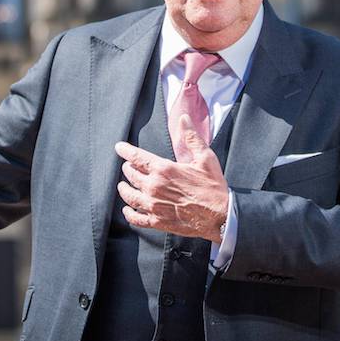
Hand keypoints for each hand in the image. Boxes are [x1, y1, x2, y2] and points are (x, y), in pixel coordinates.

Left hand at [115, 115, 228, 242]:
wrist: (220, 216)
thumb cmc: (213, 187)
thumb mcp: (205, 158)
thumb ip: (191, 137)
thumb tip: (183, 119)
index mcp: (164, 169)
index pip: (136, 157)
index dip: (125, 150)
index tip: (119, 147)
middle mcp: (154, 187)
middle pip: (131, 174)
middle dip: (128, 168)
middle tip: (128, 166)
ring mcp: (154, 205)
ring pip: (129, 195)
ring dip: (124, 188)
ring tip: (123, 185)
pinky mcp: (157, 222)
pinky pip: (135, 218)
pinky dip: (129, 213)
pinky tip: (128, 209)